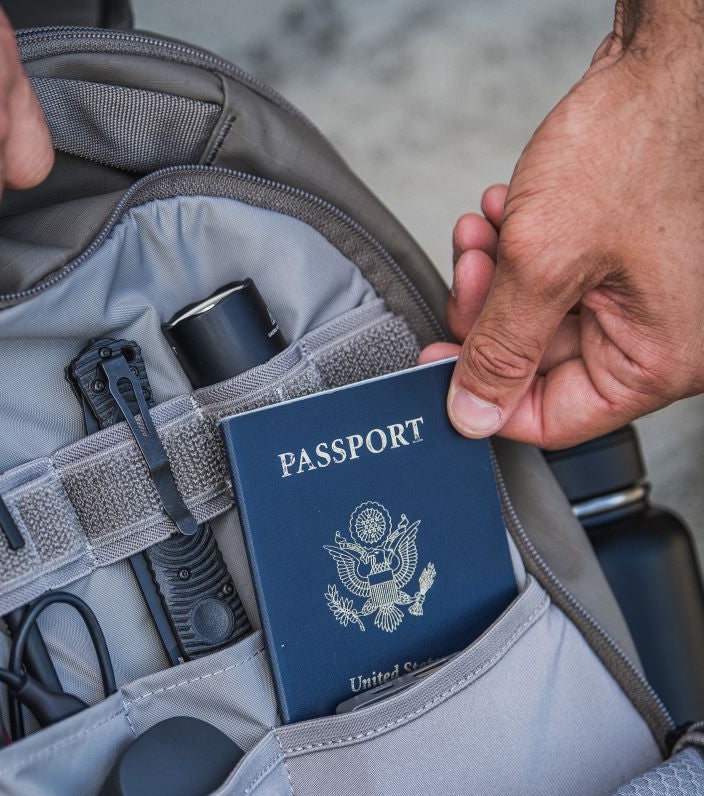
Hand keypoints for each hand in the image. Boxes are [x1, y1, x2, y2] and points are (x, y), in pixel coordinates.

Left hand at [419, 1, 703, 447]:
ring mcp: (642, 294)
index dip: (486, 397)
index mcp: (658, 358)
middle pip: (537, 364)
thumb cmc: (640, 142)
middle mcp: (659, 334)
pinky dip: (520, 249)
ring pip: (536, 316)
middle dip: (488, 315)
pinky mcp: (622, 257)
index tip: (440, 365)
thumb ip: (501, 348)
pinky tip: (508, 212)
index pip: (553, 419)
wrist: (672, 59)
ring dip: (497, 275)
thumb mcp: (546, 262)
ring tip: (485, 232)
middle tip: (469, 274)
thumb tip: (473, 415)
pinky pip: (552, 276)